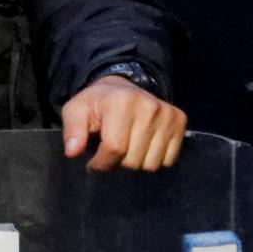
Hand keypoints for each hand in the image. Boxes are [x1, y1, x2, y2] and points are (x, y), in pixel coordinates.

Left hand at [60, 75, 186, 171]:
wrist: (124, 87)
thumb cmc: (97, 103)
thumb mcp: (76, 111)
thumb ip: (72, 130)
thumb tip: (72, 151)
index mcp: (121, 102)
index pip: (114, 149)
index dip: (100, 163)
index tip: (94, 161)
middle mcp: (149, 106)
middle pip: (133, 160)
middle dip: (118, 163)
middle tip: (111, 151)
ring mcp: (167, 114)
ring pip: (151, 164)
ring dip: (136, 163)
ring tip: (127, 148)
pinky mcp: (180, 120)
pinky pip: (168, 160)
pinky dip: (154, 159)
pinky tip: (143, 146)